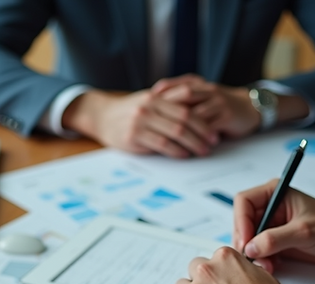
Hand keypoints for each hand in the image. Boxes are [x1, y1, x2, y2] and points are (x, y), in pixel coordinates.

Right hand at [62, 89, 217, 157]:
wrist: (101, 116)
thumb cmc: (128, 111)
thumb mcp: (148, 102)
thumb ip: (169, 105)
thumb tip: (197, 113)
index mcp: (156, 98)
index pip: (187, 108)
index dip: (203, 121)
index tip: (213, 132)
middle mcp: (150, 107)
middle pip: (184, 120)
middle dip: (202, 134)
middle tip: (212, 143)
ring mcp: (141, 121)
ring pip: (175, 132)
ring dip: (192, 144)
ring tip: (202, 151)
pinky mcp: (133, 136)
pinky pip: (161, 144)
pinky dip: (176, 150)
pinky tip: (184, 154)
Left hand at [152, 75, 261, 138]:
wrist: (250, 107)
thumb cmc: (220, 105)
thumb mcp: (201, 96)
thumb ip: (181, 97)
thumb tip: (155, 99)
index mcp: (198, 84)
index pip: (176, 87)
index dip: (160, 96)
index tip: (144, 105)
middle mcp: (207, 90)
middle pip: (184, 98)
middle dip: (168, 110)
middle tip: (153, 123)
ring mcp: (218, 102)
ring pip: (196, 114)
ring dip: (182, 127)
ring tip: (167, 138)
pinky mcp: (228, 115)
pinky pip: (210, 126)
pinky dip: (198, 137)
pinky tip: (188, 145)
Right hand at [233, 179, 314, 271]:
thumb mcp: (304, 231)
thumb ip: (276, 239)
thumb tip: (250, 248)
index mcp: (275, 193)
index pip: (244, 202)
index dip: (241, 222)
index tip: (246, 242)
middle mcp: (270, 207)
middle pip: (242, 222)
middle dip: (245, 241)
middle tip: (252, 258)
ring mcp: (272, 225)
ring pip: (248, 239)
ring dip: (253, 254)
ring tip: (265, 266)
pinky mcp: (275, 241)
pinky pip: (258, 250)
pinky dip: (261, 260)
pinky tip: (271, 267)